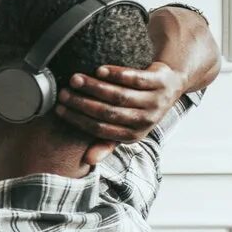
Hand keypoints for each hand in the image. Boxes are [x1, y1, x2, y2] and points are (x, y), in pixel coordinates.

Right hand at [54, 61, 186, 165]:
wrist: (171, 85)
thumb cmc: (141, 108)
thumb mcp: (126, 128)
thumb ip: (106, 141)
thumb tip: (88, 160)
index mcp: (134, 134)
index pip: (100, 129)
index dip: (78, 119)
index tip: (60, 108)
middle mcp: (146, 120)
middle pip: (108, 112)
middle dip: (81, 103)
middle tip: (63, 93)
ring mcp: (155, 100)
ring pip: (120, 95)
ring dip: (94, 87)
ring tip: (75, 79)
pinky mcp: (160, 82)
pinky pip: (135, 79)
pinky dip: (116, 74)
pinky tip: (99, 70)